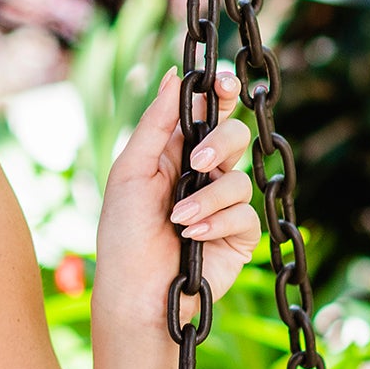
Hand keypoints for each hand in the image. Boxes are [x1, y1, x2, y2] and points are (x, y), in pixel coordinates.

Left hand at [92, 64, 259, 332]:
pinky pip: (246, 214)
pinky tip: (194, 237)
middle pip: (235, 135)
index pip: (208, 113)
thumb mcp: (131, 171)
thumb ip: (156, 123)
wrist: (135, 293)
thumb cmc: (123, 233)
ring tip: (179, 220)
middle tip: (197, 161)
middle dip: (221, 143)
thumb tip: (174, 75)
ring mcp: (224, 205)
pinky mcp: (239, 236)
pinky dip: (218, 222)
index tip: (224, 83)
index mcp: (176, 153)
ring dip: (208, 197)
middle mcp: (204, 175)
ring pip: (240, 178)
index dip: (221, 92)